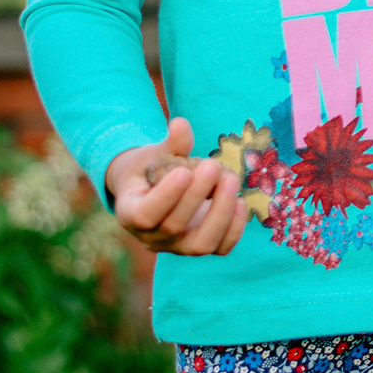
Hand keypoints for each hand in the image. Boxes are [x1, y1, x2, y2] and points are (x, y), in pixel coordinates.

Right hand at [105, 117, 247, 256]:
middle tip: (213, 165)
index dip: (166, 197)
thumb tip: (181, 124)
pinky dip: (234, 228)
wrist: (159, 190)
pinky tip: (241, 201)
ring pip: (201, 244)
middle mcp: (152, 237)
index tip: (184, 171)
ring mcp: (179, 246)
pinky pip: (221, 248)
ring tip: (231, 179)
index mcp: (131, 214)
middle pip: (174, 227)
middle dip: (197, 195)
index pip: (144, 216)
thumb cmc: (153, 168)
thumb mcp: (154, 153)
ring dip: (220, 212)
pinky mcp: (202, 245)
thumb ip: (170, 144)